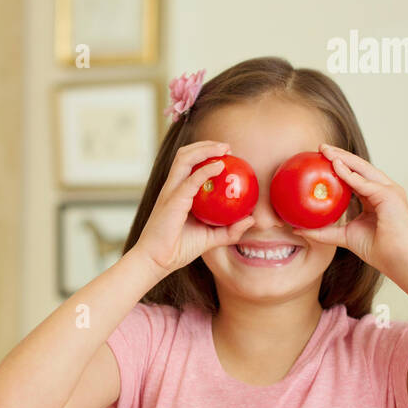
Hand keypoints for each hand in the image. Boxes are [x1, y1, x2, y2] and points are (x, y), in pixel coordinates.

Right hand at [133, 140, 256, 276]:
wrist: (156, 261)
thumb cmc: (178, 250)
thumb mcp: (210, 239)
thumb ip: (230, 230)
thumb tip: (251, 220)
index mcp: (178, 193)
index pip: (189, 164)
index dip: (206, 154)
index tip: (227, 155)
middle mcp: (172, 188)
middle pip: (185, 155)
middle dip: (206, 145)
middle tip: (227, 147)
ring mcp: (170, 192)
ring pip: (184, 158)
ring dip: (205, 149)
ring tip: (224, 149)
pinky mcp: (173, 200)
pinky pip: (191, 179)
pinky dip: (205, 169)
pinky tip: (220, 166)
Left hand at [290, 143, 407, 277]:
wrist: (398, 261)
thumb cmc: (377, 250)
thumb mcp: (344, 236)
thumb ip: (323, 231)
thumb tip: (297, 228)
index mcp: (377, 197)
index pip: (357, 176)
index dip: (340, 166)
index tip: (320, 159)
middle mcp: (385, 190)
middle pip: (360, 167)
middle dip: (340, 155)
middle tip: (320, 148)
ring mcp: (390, 191)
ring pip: (363, 169)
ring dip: (343, 158)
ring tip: (325, 151)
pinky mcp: (390, 196)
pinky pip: (365, 183)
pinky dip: (349, 174)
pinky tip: (334, 166)